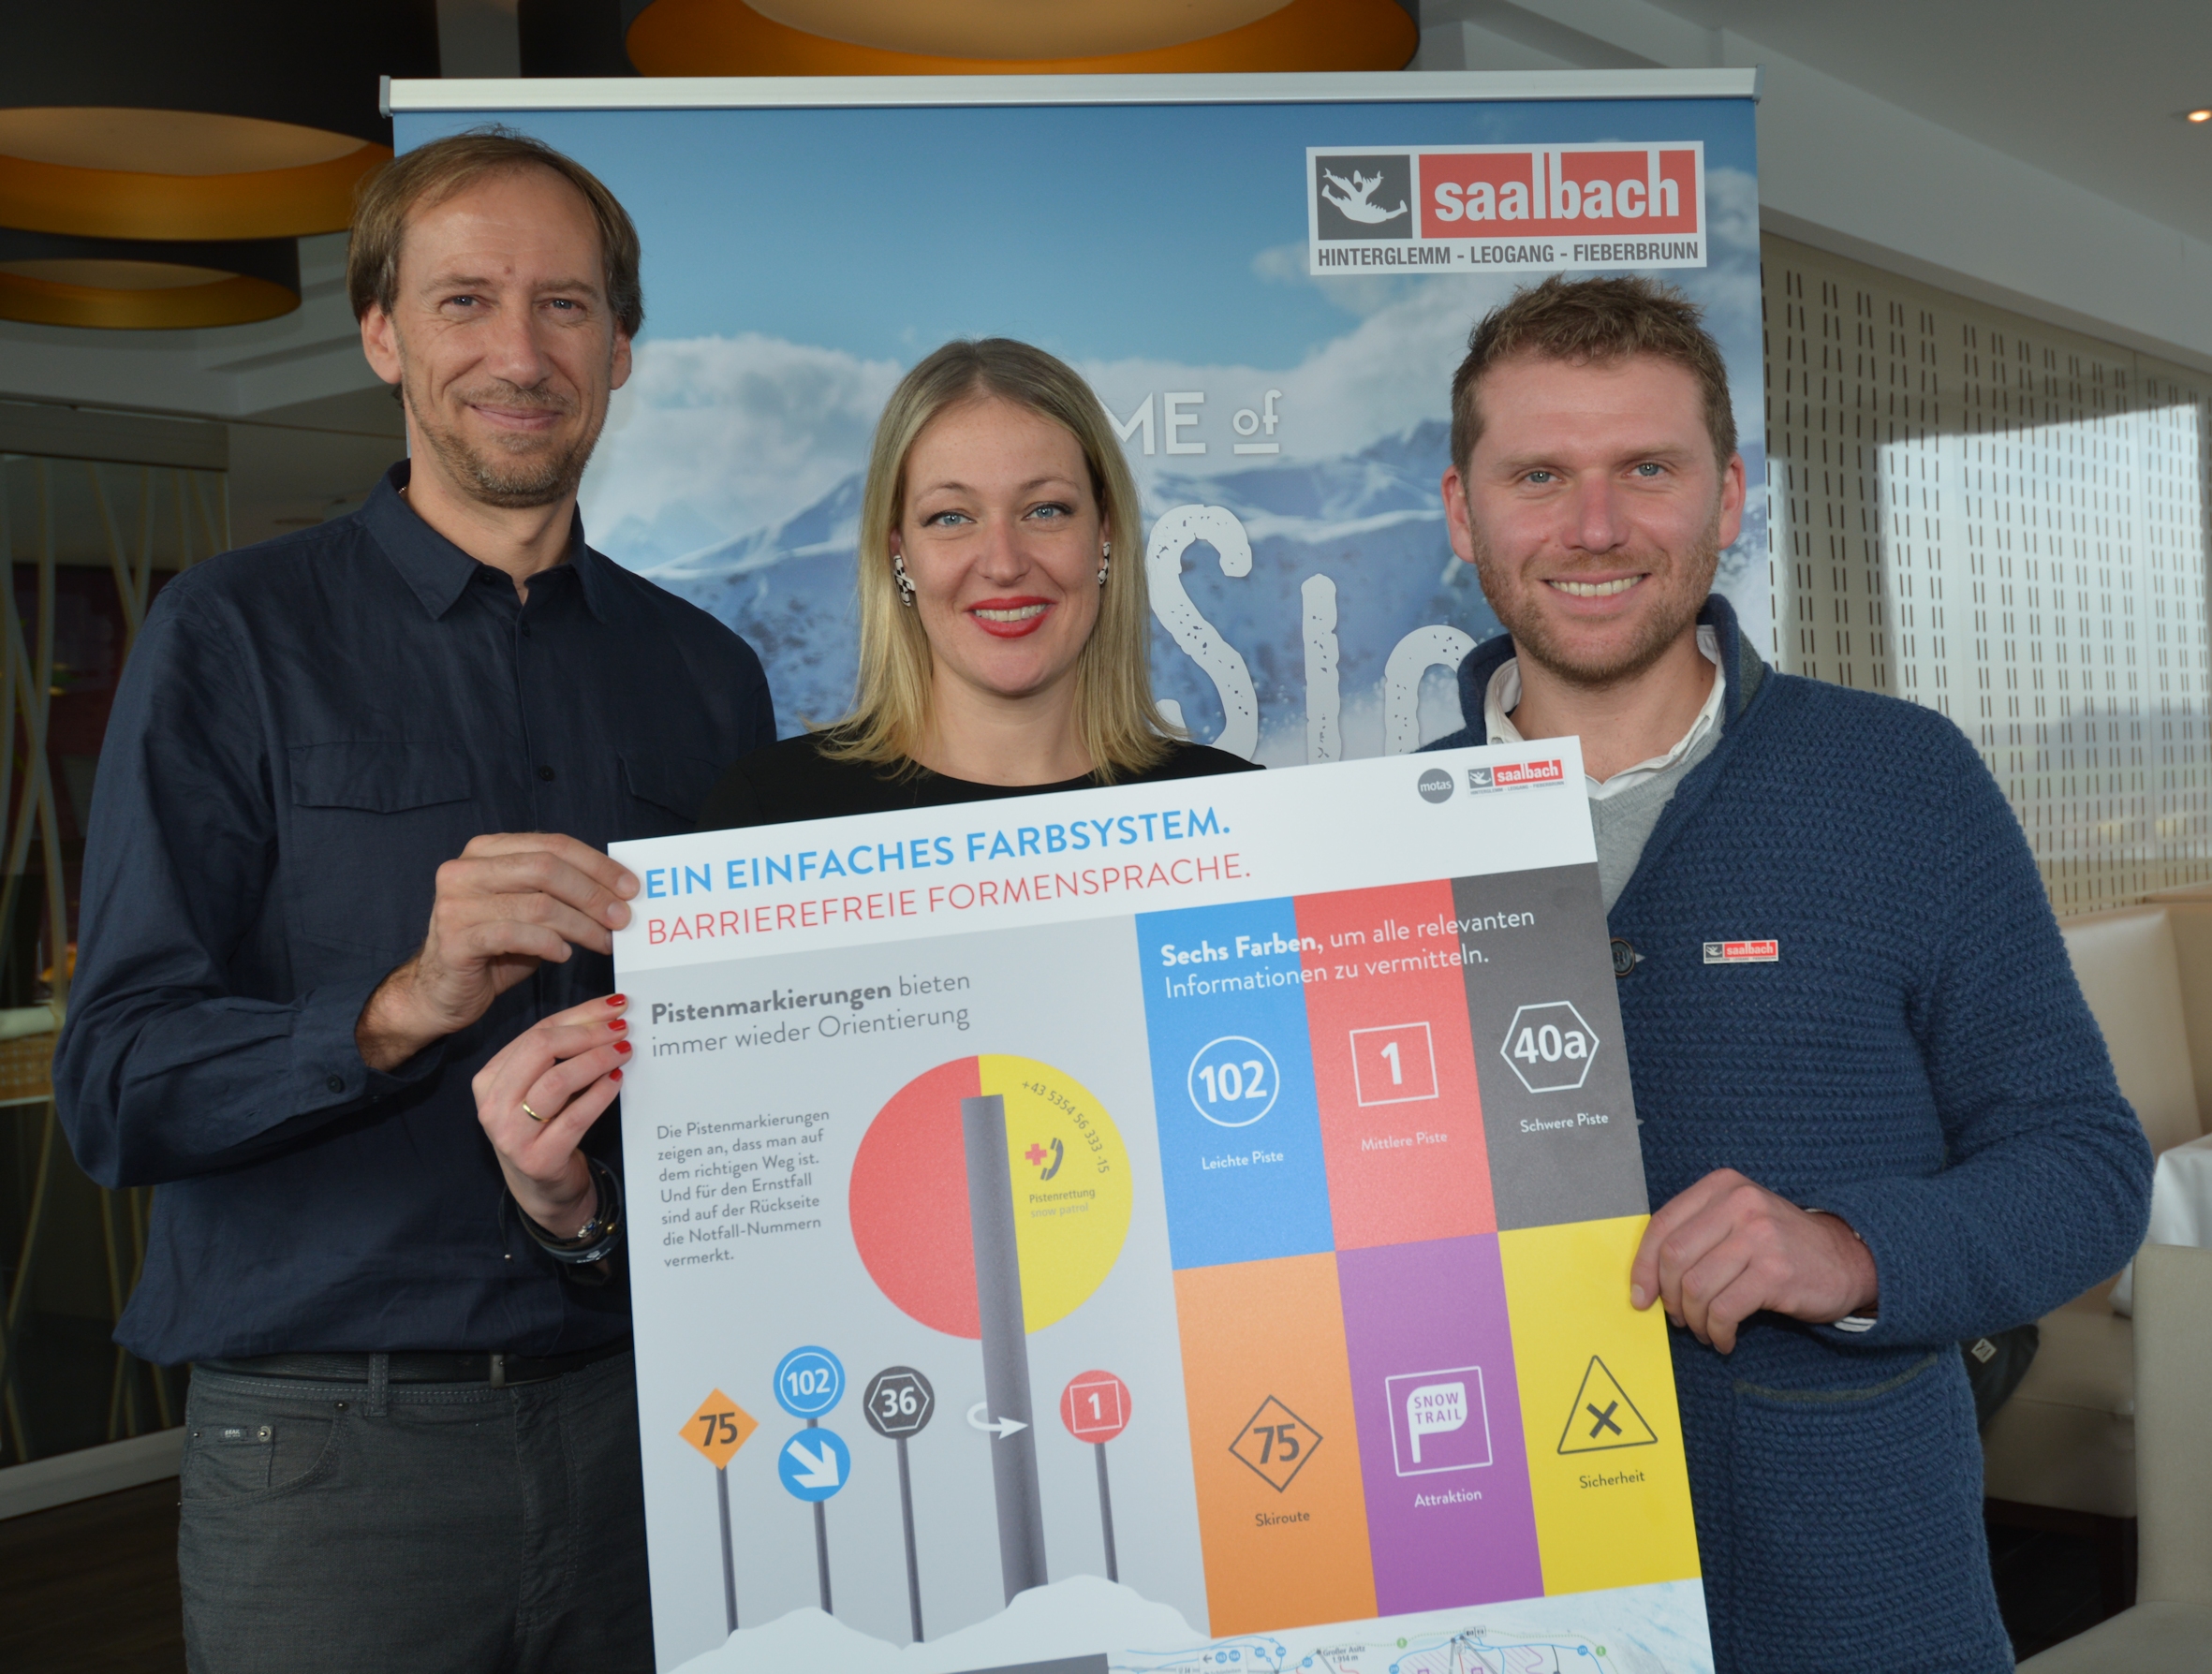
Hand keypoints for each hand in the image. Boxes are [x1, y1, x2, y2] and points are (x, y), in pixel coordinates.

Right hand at [355, 834, 638, 1070]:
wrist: (441, 991)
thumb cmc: (495, 949)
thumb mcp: (530, 911)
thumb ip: (562, 892)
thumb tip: (621, 892)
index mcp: (486, 850)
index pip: (553, 845)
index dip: (598, 865)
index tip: (632, 888)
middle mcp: (465, 869)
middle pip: (547, 868)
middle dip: (594, 894)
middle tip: (624, 919)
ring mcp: (455, 903)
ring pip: (537, 904)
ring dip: (581, 925)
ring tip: (604, 942)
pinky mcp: (455, 939)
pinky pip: (516, 934)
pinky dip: (549, 943)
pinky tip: (565, 954)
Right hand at [472, 994, 630, 1233]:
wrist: (542, 1189)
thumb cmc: (545, 1128)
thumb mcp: (541, 1088)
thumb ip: (560, 1054)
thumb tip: (608, 1014)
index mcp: (489, 1079)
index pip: (535, 1033)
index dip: (579, 1015)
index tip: (614, 1005)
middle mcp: (492, 1105)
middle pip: (540, 1049)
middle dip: (587, 1033)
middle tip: (621, 1029)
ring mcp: (511, 1135)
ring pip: (557, 1081)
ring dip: (596, 1060)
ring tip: (624, 1052)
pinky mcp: (538, 1159)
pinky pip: (575, 1117)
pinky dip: (600, 1094)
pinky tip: (617, 1079)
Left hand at [1629, 1168, 1878, 1352]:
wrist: (1847, 1259)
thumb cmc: (1779, 1246)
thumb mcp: (1737, 1220)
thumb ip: (1695, 1235)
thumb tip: (1646, 1279)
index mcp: (1722, 1186)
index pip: (1663, 1225)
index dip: (1643, 1266)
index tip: (1641, 1296)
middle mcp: (1739, 1204)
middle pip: (1675, 1257)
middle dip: (1669, 1297)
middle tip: (1679, 1317)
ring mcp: (1759, 1236)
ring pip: (1696, 1287)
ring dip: (1694, 1320)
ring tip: (1704, 1330)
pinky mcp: (1775, 1272)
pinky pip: (1724, 1310)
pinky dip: (1717, 1332)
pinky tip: (1725, 1339)